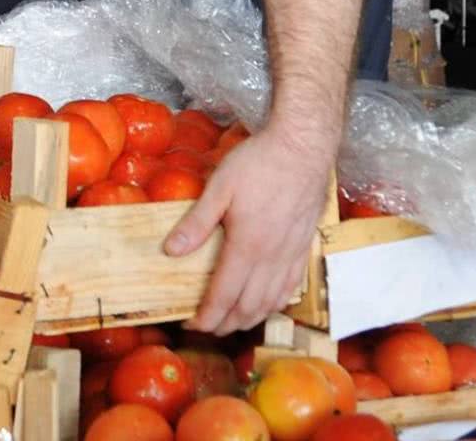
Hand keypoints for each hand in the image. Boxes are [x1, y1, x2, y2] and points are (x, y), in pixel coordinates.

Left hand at [164, 127, 331, 333]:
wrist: (303, 147)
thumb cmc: (258, 162)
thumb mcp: (219, 187)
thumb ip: (196, 223)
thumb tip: (171, 251)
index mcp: (248, 245)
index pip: (224, 295)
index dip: (206, 316)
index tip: (190, 325)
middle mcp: (273, 257)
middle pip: (248, 307)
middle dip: (226, 324)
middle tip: (206, 328)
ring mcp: (292, 254)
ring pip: (272, 302)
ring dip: (250, 319)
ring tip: (231, 322)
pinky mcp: (305, 246)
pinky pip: (291, 288)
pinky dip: (275, 304)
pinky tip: (265, 304)